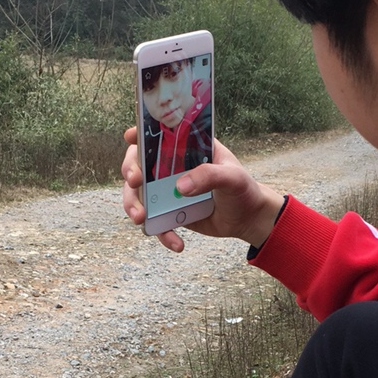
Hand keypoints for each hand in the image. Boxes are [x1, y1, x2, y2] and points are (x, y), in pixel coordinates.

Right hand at [121, 127, 284, 252]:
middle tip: (135, 181)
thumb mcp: (232, 177)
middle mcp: (171, 167)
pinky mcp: (169, 213)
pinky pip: (155, 222)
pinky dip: (161, 234)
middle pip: (138, 164)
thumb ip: (209, 176)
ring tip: (140, 219)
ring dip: (133, 205)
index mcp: (186, 148)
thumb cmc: (242, 189)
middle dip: (130, 172)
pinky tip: (177, 244)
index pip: (158, 136)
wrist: (247, 218)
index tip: (130, 136)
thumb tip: (180, 188)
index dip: (140, 134)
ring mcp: (167, 191)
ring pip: (139, 195)